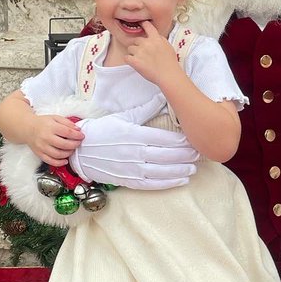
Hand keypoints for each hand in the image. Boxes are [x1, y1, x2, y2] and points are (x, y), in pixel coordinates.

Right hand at [27, 115, 83, 164]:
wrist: (27, 128)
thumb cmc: (42, 123)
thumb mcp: (55, 118)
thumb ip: (67, 122)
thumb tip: (77, 130)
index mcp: (50, 127)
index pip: (67, 132)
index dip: (77, 135)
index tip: (82, 136)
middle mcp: (45, 137)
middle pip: (64, 145)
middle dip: (74, 145)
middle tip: (78, 143)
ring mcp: (42, 147)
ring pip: (58, 154)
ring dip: (68, 153)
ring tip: (71, 150)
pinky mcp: (39, 153)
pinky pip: (50, 161)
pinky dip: (59, 163)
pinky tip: (65, 160)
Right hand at [69, 115, 197, 188]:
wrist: (82, 151)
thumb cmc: (103, 131)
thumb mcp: (123, 116)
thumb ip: (145, 109)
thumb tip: (162, 97)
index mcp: (134, 134)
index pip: (163, 138)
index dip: (180, 140)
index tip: (192, 138)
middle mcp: (134, 153)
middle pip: (166, 155)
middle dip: (185, 155)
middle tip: (198, 152)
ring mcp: (132, 169)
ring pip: (162, 171)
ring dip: (180, 170)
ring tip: (193, 167)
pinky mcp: (129, 180)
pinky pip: (152, 184)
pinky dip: (168, 183)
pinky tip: (181, 180)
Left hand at [120, 21, 182, 88]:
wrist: (169, 75)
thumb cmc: (170, 63)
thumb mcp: (168, 46)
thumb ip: (160, 39)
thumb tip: (155, 36)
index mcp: (156, 38)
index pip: (147, 25)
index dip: (143, 24)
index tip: (141, 25)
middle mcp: (147, 43)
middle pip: (136, 40)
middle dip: (138, 46)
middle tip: (144, 54)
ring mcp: (140, 52)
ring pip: (130, 48)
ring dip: (133, 53)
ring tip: (141, 60)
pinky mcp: (135, 61)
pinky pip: (126, 57)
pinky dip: (129, 60)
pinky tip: (135, 64)